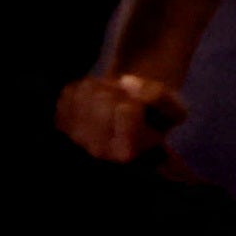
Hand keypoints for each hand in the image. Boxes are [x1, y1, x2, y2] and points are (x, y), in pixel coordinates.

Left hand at [55, 72, 183, 164]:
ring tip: (115, 100)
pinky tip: (99, 100)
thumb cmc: (157, 113)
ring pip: (87, 91)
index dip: (137, 99)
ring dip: (104, 87)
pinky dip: (88, 87)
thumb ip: (159, 96)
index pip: (126, 109)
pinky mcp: (61, 121)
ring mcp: (76, 137)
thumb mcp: (174, 107)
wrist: (134, 113)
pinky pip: (73, 89)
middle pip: (104, 99)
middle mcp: (98, 151)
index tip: (142, 107)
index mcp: (127, 153)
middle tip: (128, 101)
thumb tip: (127, 82)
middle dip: (119, 91)